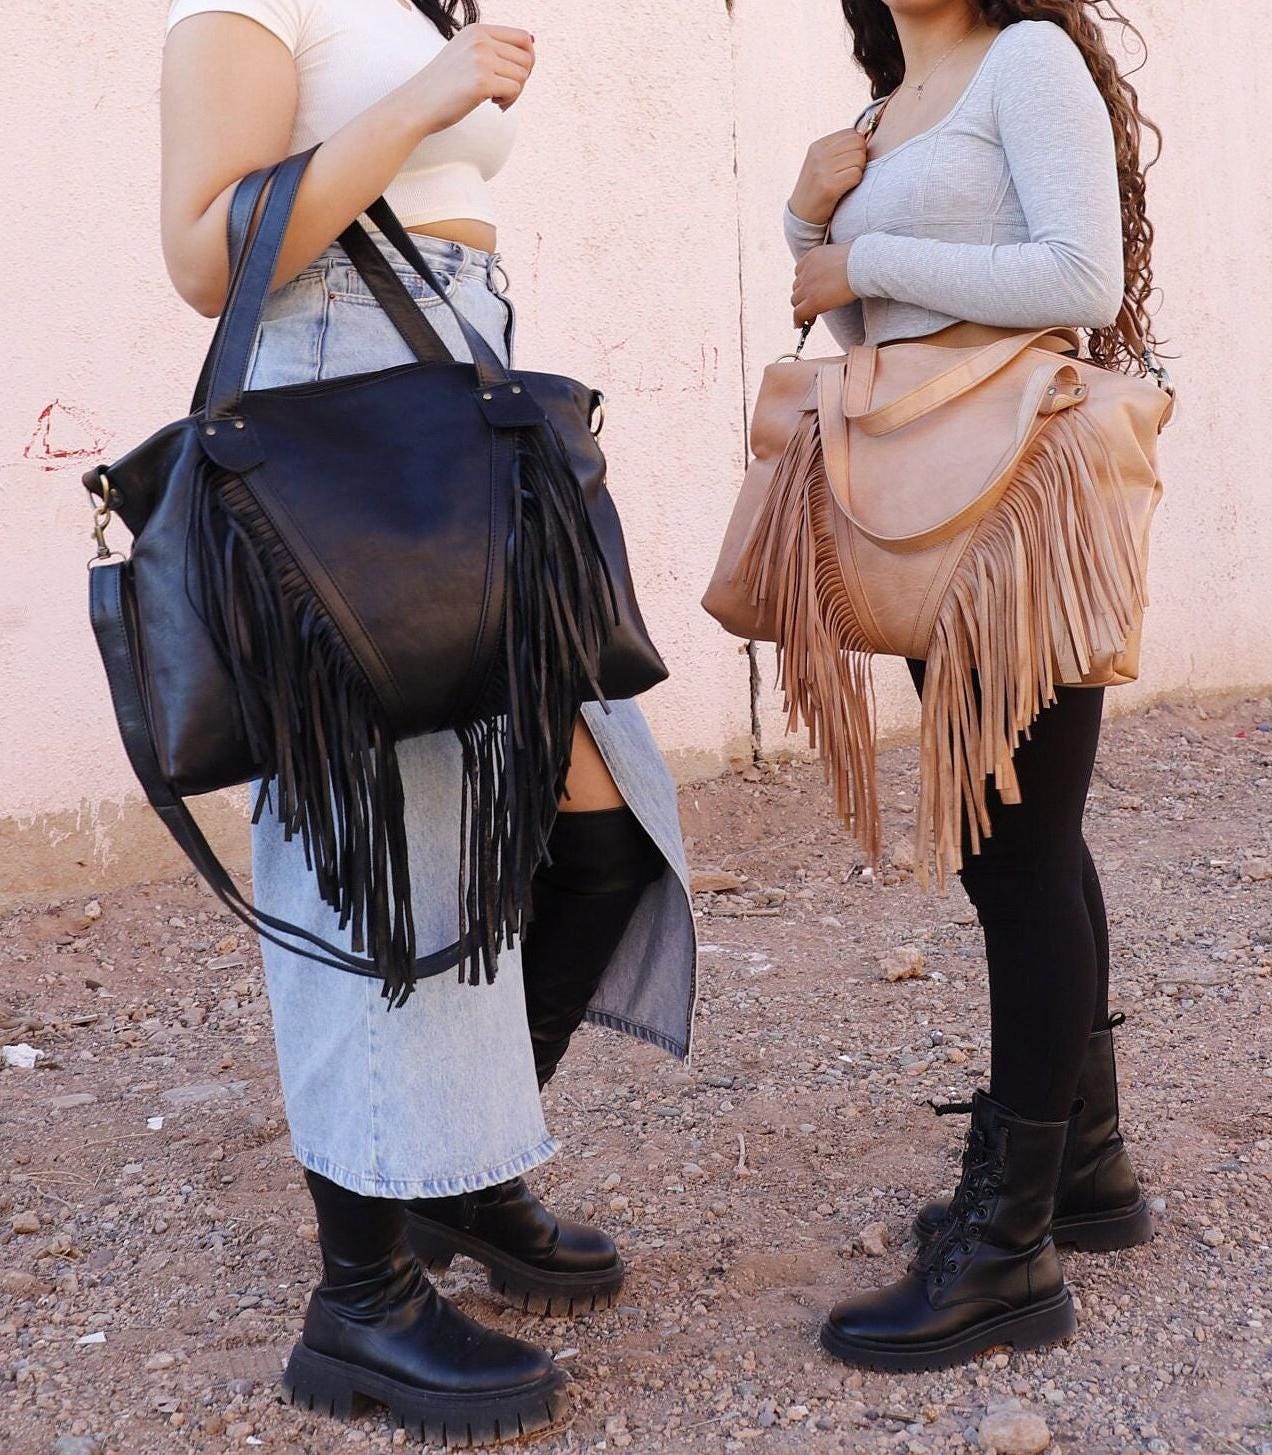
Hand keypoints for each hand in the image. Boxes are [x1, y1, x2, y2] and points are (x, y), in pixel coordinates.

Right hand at [410, 25, 535, 133]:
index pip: (523, 37)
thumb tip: (532, 41)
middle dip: (522, 79)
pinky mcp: (482, 82)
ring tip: (497, 99)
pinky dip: (509, 101)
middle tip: (505, 92)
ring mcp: (481, 59)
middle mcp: (480, 40)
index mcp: (477, 30)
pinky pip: (514, 90)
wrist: (417, 104)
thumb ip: (493, 47)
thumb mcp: (467, 54)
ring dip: (515, 92)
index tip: (513, 76)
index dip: (527, 60)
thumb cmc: (443, 85)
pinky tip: (493, 104)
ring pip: (523, 75)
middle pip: (527, 58)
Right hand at [788, 129, 868, 226]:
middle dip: (860, 157)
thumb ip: (838, 150)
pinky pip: (856, 175)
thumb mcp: (821, 163)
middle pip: (858, 144)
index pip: (851, 133)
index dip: (857, 147)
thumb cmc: (817, 189)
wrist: (802, 216)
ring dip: (858, 171)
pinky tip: (846, 189)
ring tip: (846, 181)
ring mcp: (822, 171)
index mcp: (817, 146)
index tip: (849, 162)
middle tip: (850, 172)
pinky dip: (856, 182)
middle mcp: (819, 155)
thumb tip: (865, 137)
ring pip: (859, 158)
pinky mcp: (829, 187)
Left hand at [792, 243, 857, 326]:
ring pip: (796, 301)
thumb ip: (833, 264)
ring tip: (810, 315)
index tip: (811, 290)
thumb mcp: (841, 256)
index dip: (805, 283)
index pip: (800, 271)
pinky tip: (802, 325)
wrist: (863, 265)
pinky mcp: (813, 301)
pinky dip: (798, 320)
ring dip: (802, 307)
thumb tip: (840, 273)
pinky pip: (799, 314)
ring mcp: (807, 286)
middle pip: (797, 287)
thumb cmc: (862, 260)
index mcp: (812, 256)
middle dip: (803, 296)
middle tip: (812, 304)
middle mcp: (806, 270)